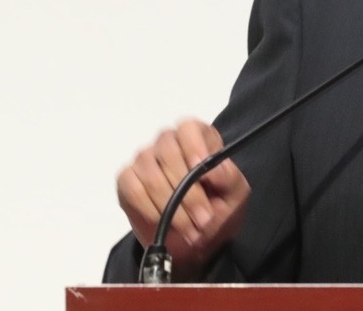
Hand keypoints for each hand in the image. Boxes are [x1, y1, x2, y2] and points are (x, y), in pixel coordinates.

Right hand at [116, 118, 250, 280]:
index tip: (200, 168)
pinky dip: (150, 210)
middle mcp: (168, 142)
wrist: (198, 234)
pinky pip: (133, 190)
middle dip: (188, 193)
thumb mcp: (235, 193)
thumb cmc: (219, 205)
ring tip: (190, 230)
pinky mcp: (127, 180)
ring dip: (171, 208)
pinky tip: (165, 224)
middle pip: (168, 153)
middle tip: (203, 219)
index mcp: (197, 136)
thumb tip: (213, 170)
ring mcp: (145, 160)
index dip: (193, 146)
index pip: (188, 128)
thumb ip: (228, 177)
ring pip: (151, 175)